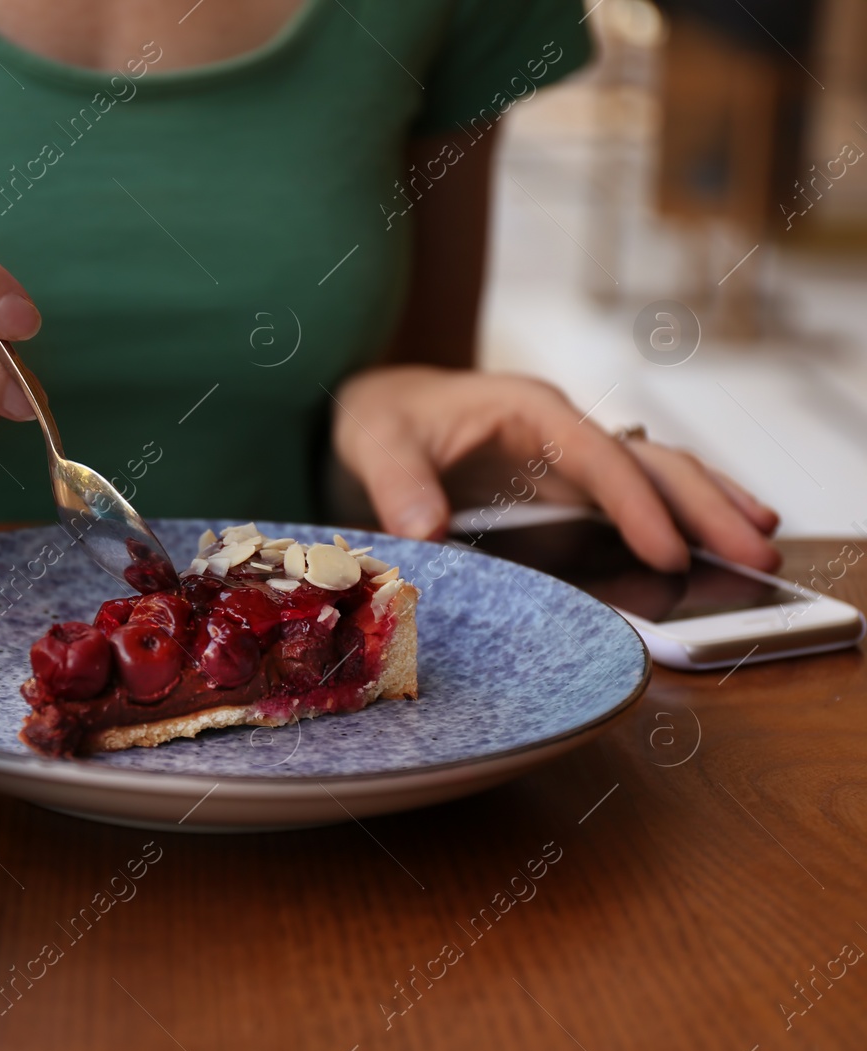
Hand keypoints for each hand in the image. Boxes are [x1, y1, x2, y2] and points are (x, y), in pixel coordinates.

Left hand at [333, 366, 780, 571]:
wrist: (380, 412)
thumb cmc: (381, 420)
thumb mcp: (374, 442)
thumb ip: (399, 481)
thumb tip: (426, 530)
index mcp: (527, 410)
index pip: (595, 459)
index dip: (634, 505)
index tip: (668, 551)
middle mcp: (563, 431)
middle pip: (650, 463)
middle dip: (706, 506)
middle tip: (760, 552)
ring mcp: (573, 459)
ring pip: (659, 478)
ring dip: (710, 509)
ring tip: (764, 548)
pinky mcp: (571, 487)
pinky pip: (636, 500)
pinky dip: (679, 519)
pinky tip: (714, 545)